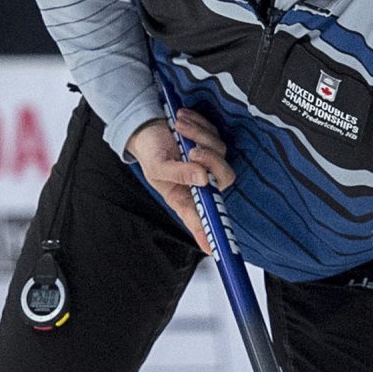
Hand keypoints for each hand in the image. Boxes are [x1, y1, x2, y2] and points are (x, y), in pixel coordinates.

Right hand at [125, 111, 235, 254]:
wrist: (148, 127)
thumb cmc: (150, 152)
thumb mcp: (157, 167)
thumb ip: (179, 174)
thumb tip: (203, 177)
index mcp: (185, 197)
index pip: (202, 220)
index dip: (209, 234)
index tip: (213, 249)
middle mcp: (201, 183)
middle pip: (225, 179)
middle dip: (212, 161)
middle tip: (193, 151)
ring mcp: (209, 162)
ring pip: (220, 151)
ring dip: (198, 135)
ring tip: (178, 128)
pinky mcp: (211, 142)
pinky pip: (215, 133)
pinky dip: (199, 124)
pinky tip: (182, 122)